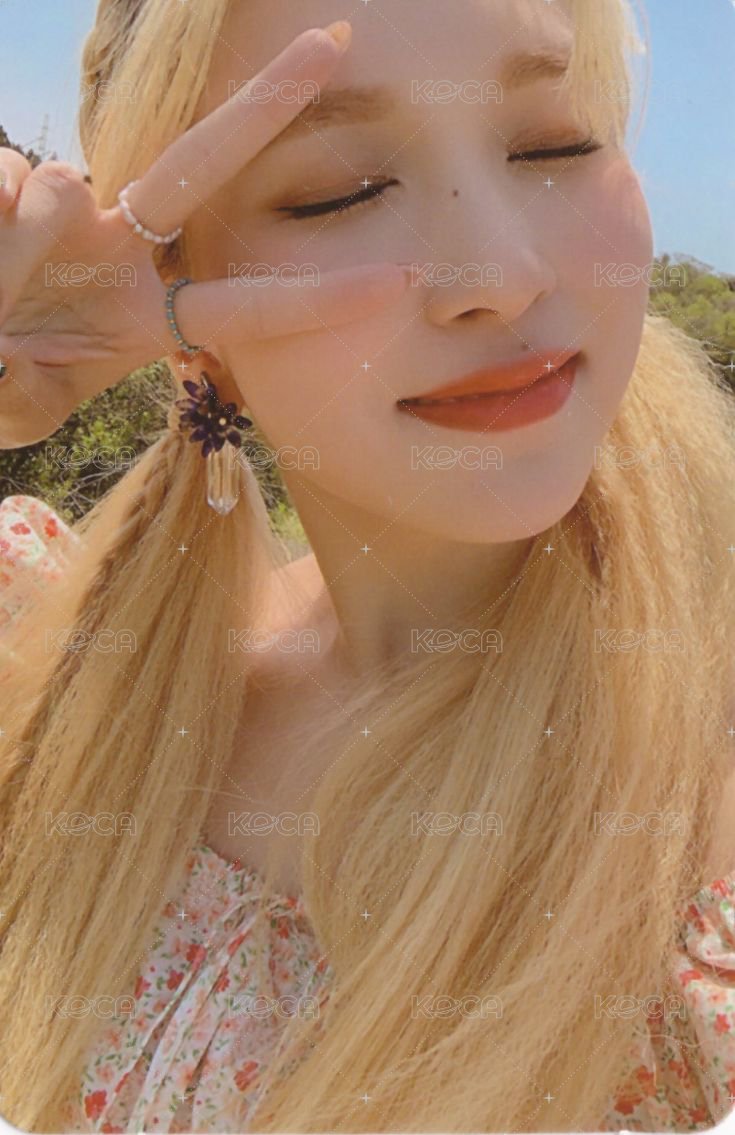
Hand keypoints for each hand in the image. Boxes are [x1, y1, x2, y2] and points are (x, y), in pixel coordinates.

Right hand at [0, 21, 407, 448]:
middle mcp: (123, 248)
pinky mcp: (11, 183)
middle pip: (204, 165)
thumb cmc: (1, 377)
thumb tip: (10, 338)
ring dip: (21, 243)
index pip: (246, 304)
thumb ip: (26, 392)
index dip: (317, 297)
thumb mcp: (22, 408)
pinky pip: (3, 179)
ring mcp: (71, 210)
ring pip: (59, 189)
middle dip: (268, 103)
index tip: (401, 281)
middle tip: (338, 40)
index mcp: (150, 314)